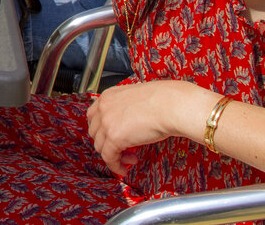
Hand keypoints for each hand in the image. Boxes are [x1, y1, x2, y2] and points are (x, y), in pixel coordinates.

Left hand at [86, 80, 215, 176]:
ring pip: (100, 146)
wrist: (171, 105)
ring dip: (114, 155)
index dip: (102, 129)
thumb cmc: (163, 101)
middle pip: (94, 132)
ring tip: (131, 157)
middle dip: (107, 143)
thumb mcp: (137, 99)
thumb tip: (128, 123)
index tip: (111, 137)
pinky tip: (124, 168)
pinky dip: (115, 166)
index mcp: (109, 96)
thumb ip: (126, 109)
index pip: (94, 116)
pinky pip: (109, 157)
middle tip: (122, 148)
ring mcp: (107, 122)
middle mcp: (104, 108)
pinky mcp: (114, 138)